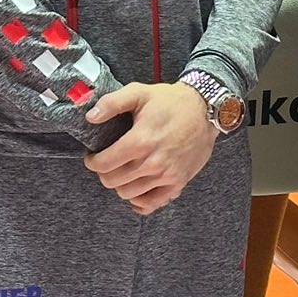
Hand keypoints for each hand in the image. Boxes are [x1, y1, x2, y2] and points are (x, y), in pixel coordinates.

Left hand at [84, 82, 216, 214]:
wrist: (206, 110)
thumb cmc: (172, 101)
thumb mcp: (139, 92)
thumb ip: (111, 103)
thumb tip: (90, 117)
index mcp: (139, 141)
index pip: (102, 164)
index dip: (92, 161)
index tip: (94, 156)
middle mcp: (152, 162)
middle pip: (112, 181)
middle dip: (105, 172)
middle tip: (109, 162)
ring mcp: (166, 175)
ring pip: (128, 193)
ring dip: (121, 184)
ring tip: (124, 171)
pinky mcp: (178, 182)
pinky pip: (152, 203)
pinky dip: (140, 201)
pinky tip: (137, 190)